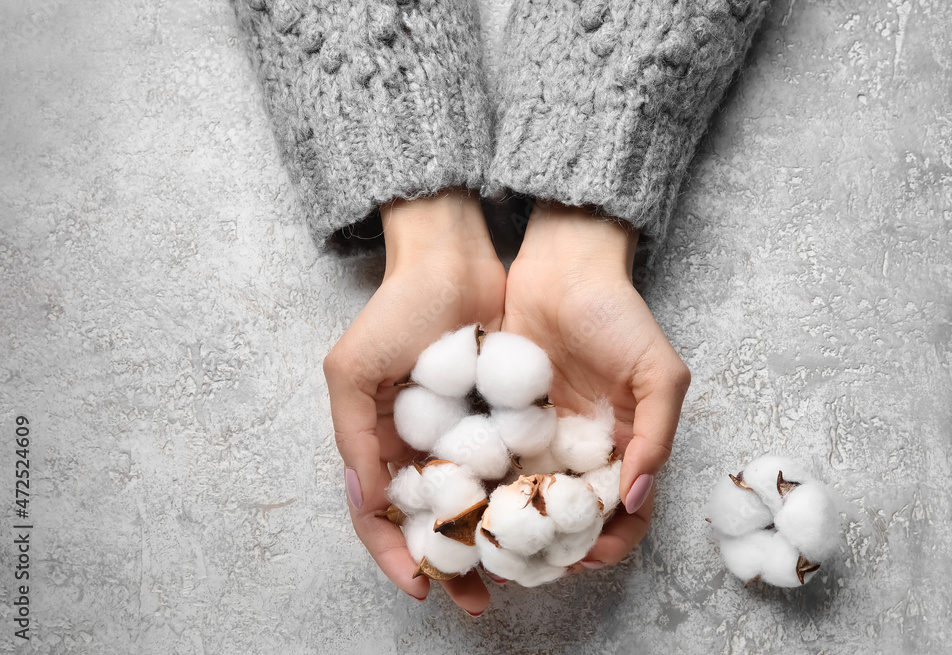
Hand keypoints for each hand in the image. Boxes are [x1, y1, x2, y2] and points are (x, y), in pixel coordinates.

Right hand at [323, 190, 504, 613]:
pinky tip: (537, 523)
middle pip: (433, 523)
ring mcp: (463, 436)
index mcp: (378, 445)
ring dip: (488, 543)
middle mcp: (420, 449)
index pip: (380, 516)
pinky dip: (517, 500)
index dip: (397, 556)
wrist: (453, 260)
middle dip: (451, 566)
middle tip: (478, 602)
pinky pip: (509, 469)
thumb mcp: (353, 370)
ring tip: (513, 576)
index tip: (423, 588)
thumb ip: (355, 437)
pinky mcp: (502, 419)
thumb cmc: (395, 311)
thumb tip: (367, 502)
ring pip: (475, 506)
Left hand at [502, 201, 689, 570]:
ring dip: (518, 532)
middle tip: (533, 566)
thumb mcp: (658, 372)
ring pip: (530, 503)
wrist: (562, 268)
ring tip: (498, 551)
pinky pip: (495, 468)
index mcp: (625, 448)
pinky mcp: (502, 422)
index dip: (612, 542)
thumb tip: (637, 499)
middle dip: (558, 549)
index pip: (625, 514)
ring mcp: (539, 440)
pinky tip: (472, 511)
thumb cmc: (618, 316)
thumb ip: (656, 435)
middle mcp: (582, 452)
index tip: (586, 557)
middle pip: (573, 519)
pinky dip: (487, 494)